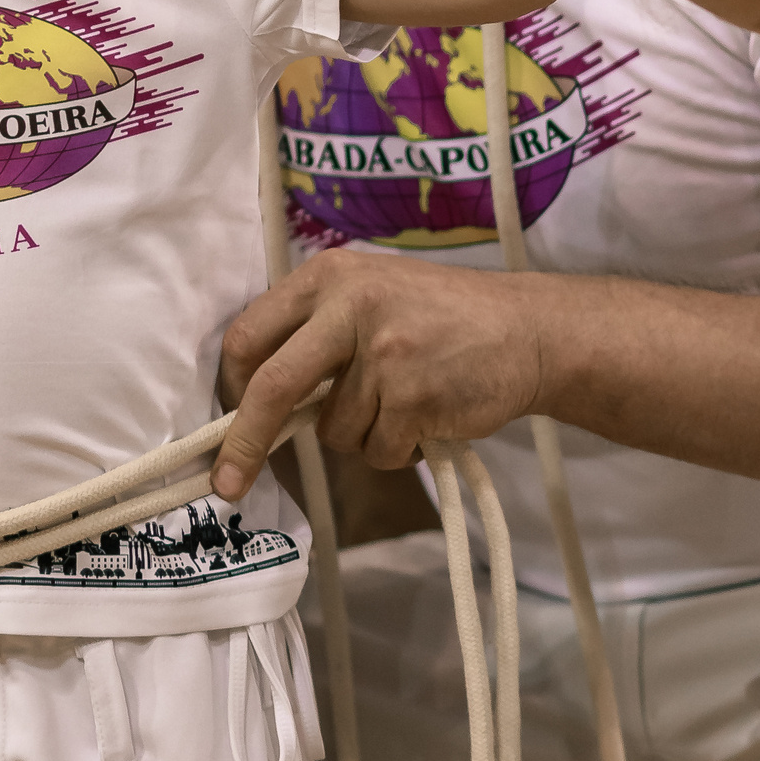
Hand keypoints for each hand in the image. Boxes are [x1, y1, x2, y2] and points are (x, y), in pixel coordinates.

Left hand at [213, 252, 549, 499]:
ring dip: (366, 435)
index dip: (234, 388)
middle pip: (273, 388)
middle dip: (245, 444)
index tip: (227, 423)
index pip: (251, 336)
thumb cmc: (448, 319)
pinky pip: (379, 451)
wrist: (532, 330)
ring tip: (410, 402)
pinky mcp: (414, 398)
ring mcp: (384, 354)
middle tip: (228, 484)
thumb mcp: (375, 294)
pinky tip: (431, 417)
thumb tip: (257, 403)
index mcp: (330, 276)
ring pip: (336, 431)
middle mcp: (351, 306)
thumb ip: (318, 331)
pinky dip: (400, 449)